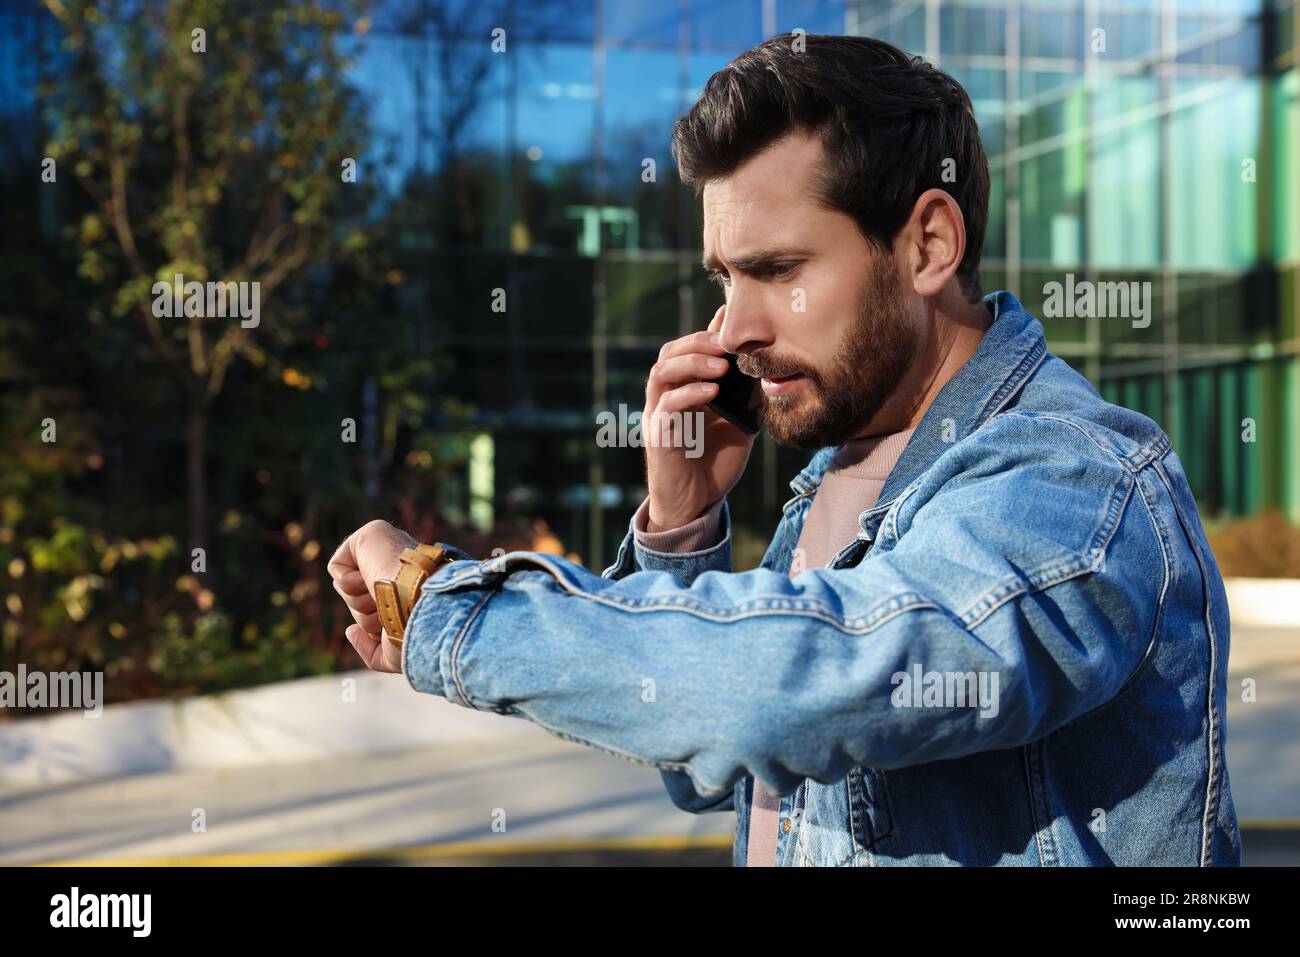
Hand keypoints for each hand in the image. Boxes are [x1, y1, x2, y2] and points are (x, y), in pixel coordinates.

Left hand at [327, 519, 417, 672]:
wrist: (421, 607)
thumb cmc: (414, 632)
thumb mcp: (392, 656)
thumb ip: (370, 652)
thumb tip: (350, 631)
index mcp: (411, 589)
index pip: (381, 608)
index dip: (377, 621)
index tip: (393, 625)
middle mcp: (400, 568)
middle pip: (361, 599)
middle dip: (367, 614)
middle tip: (386, 611)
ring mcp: (386, 550)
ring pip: (347, 587)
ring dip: (359, 602)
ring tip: (382, 596)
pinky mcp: (370, 535)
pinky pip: (337, 567)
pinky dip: (348, 583)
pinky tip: (371, 580)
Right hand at [643, 303, 756, 530]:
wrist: (696, 505)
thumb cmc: (715, 464)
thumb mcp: (738, 423)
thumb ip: (745, 396)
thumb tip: (763, 367)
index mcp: (684, 390)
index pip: (688, 350)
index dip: (706, 332)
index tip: (730, 321)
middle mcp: (666, 397)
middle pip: (669, 353)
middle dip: (698, 342)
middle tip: (726, 343)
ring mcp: (659, 415)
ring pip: (662, 373)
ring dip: (691, 363)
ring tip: (721, 365)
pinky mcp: (658, 436)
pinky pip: (667, 406)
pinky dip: (689, 393)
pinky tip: (712, 392)